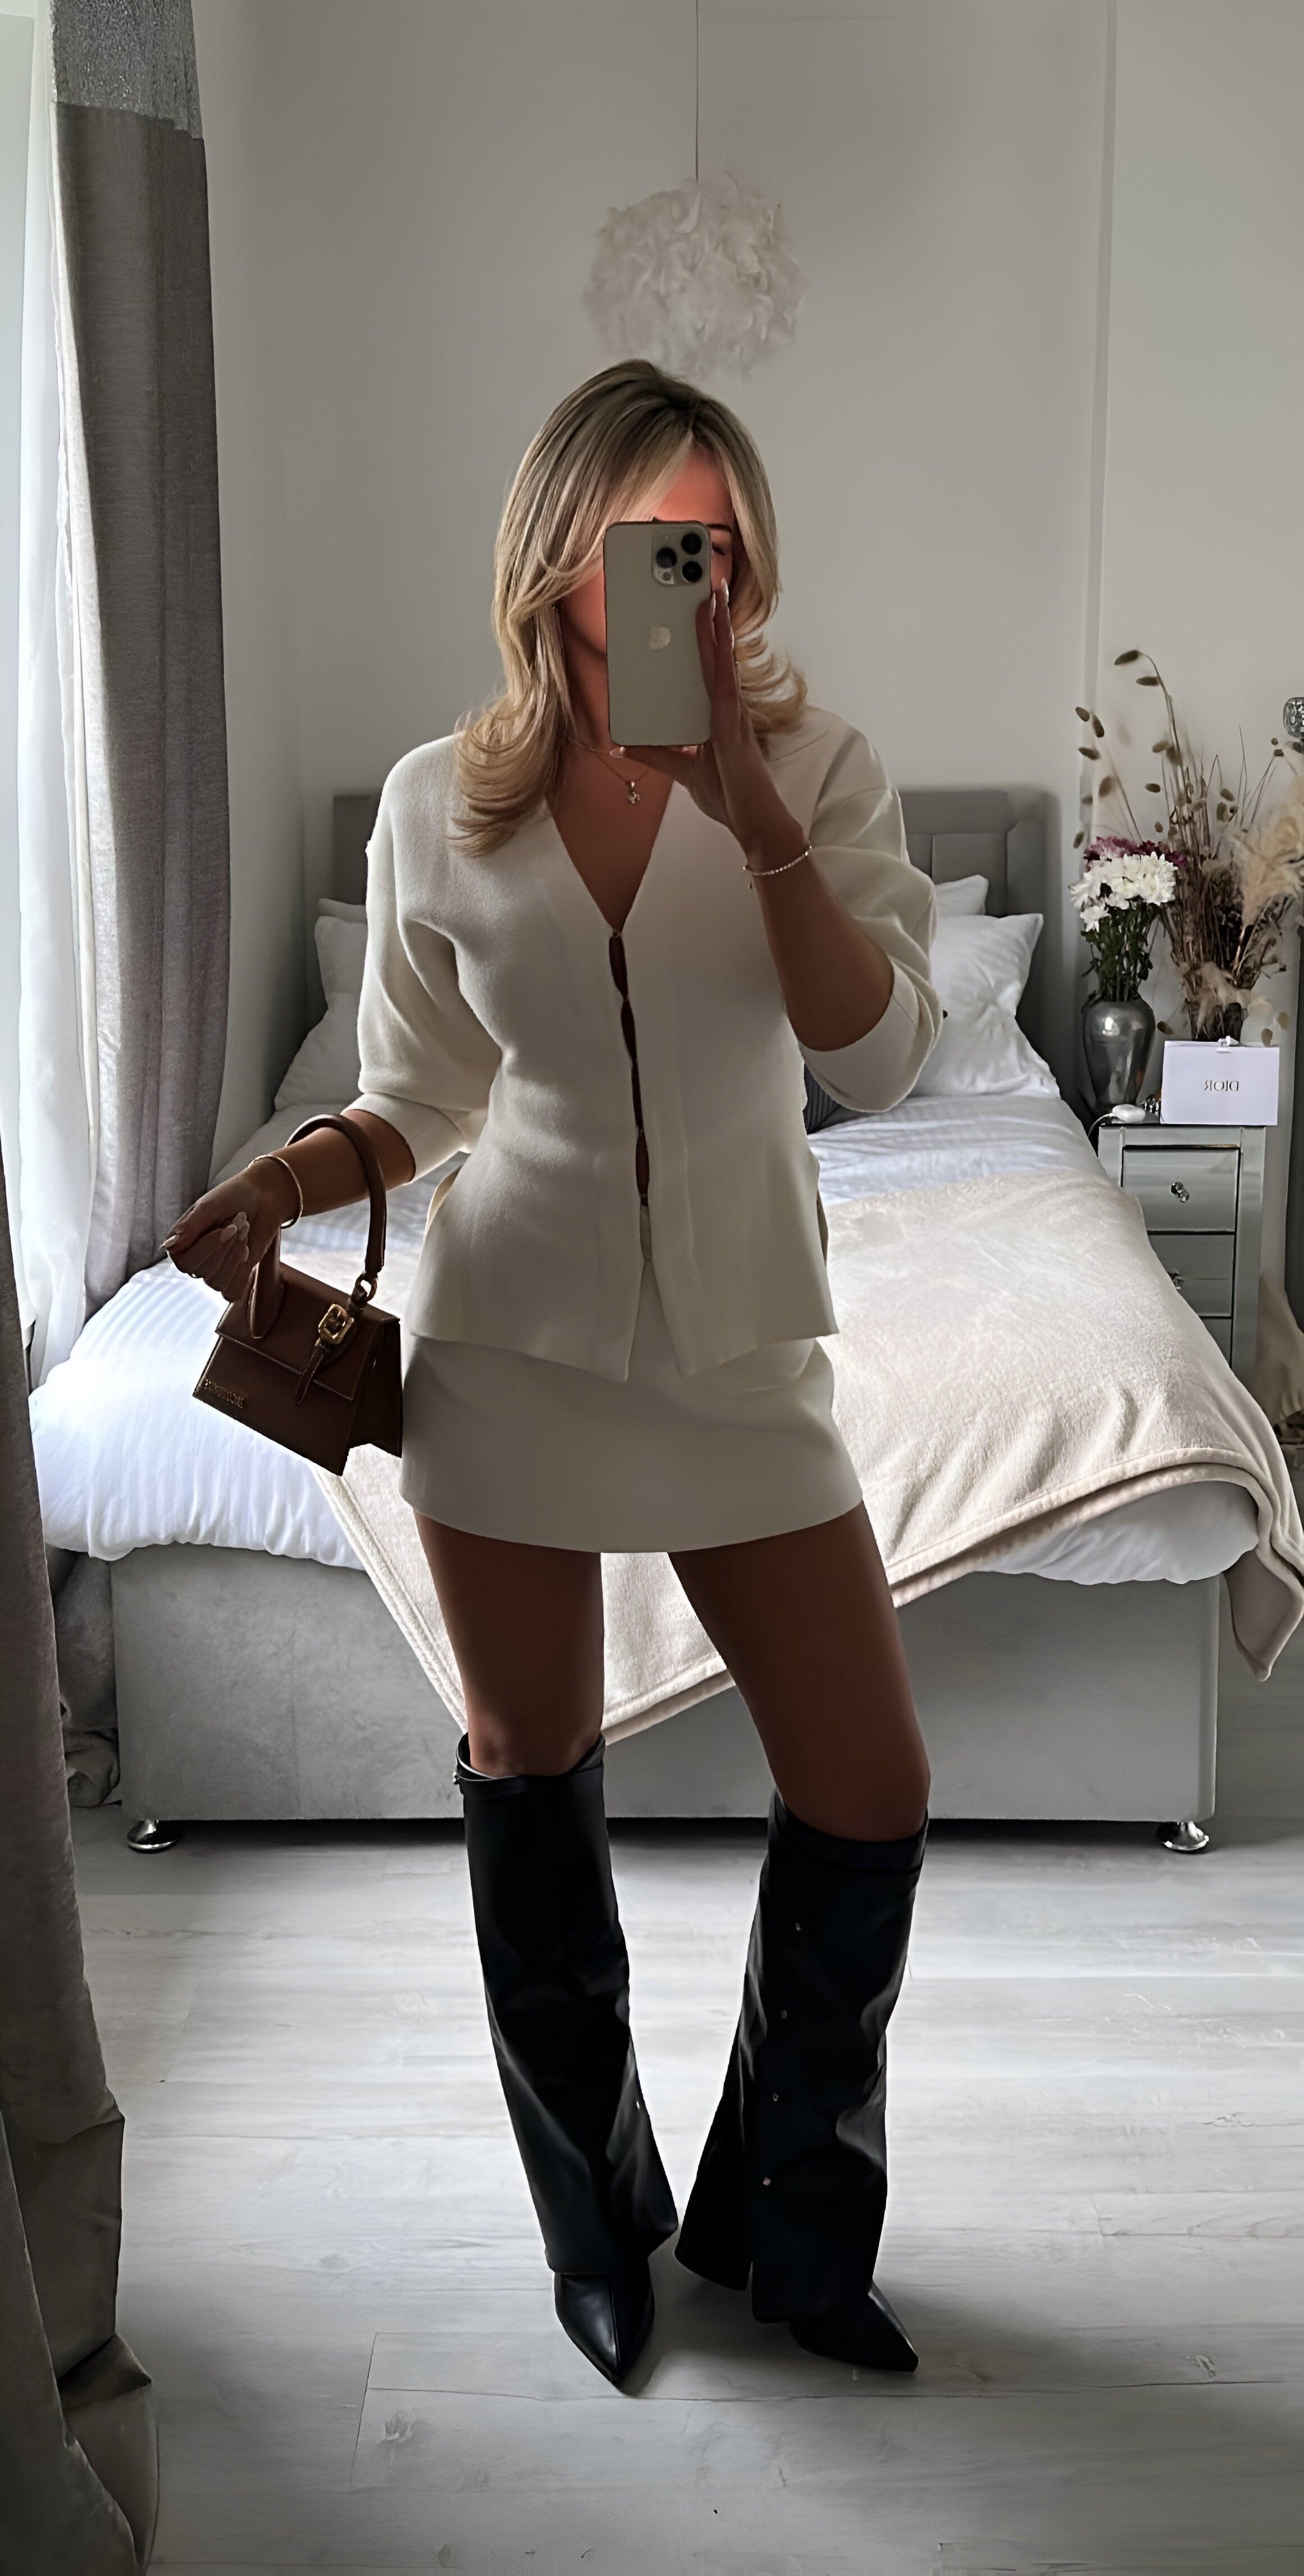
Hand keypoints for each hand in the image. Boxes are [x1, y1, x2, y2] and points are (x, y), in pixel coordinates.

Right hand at [160, 1161, 296, 1301]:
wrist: (263, 1198)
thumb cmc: (233, 1198)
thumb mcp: (208, 1207)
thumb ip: (188, 1227)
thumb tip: (167, 1247)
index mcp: (180, 1244)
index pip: (185, 1262)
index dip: (209, 1247)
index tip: (228, 1227)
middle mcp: (193, 1261)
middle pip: (203, 1272)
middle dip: (227, 1247)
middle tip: (238, 1224)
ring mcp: (212, 1272)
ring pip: (218, 1282)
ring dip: (236, 1254)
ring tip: (243, 1233)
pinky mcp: (232, 1279)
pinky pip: (232, 1291)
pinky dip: (243, 1271)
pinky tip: (247, 1251)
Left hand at [616, 583, 798, 861]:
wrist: (755, 825)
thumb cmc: (729, 798)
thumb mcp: (682, 773)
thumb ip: (655, 755)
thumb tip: (622, 744)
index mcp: (716, 714)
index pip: (706, 668)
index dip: (702, 638)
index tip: (694, 608)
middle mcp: (727, 707)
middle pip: (715, 655)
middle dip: (710, 620)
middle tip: (704, 584)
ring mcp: (733, 714)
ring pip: (722, 660)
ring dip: (717, 626)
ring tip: (711, 593)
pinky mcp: (733, 726)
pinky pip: (724, 683)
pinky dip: (719, 657)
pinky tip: (715, 636)